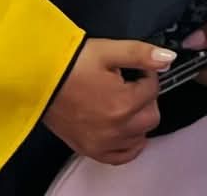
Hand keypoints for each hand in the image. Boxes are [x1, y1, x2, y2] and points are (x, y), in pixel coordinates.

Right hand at [41, 37, 168, 165]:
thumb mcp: (108, 51)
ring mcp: (104, 142)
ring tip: (124, 102)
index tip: (136, 68)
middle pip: (152, 114)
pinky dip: (129, 143)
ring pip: (140, 135)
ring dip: (138, 119)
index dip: (147, 73)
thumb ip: (141, 54)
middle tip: (131, 84)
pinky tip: (125, 128)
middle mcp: (116, 128)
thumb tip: (167, 59)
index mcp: (123, 103)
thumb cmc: (70, 64)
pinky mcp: (91, 150)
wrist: (38, 80)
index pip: (153, 87)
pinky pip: (122, 156)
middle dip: (146, 97)